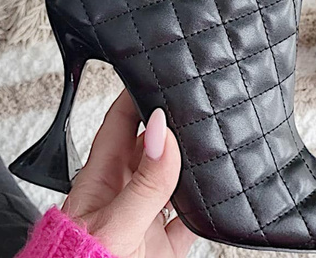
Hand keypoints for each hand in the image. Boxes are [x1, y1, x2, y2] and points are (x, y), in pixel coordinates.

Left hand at [62, 90, 195, 257]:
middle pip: (149, 146)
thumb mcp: (116, 223)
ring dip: (188, 164)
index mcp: (102, 180)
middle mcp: (124, 194)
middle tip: (191, 105)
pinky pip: (188, 219)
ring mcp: (144, 219)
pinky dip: (203, 208)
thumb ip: (144, 182)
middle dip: (168, 126)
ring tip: (207, 141)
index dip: (134, 96)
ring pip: (171, 180)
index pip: (119, 123)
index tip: (154, 74)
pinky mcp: (161, 247)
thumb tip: (161, 132)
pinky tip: (213, 194)